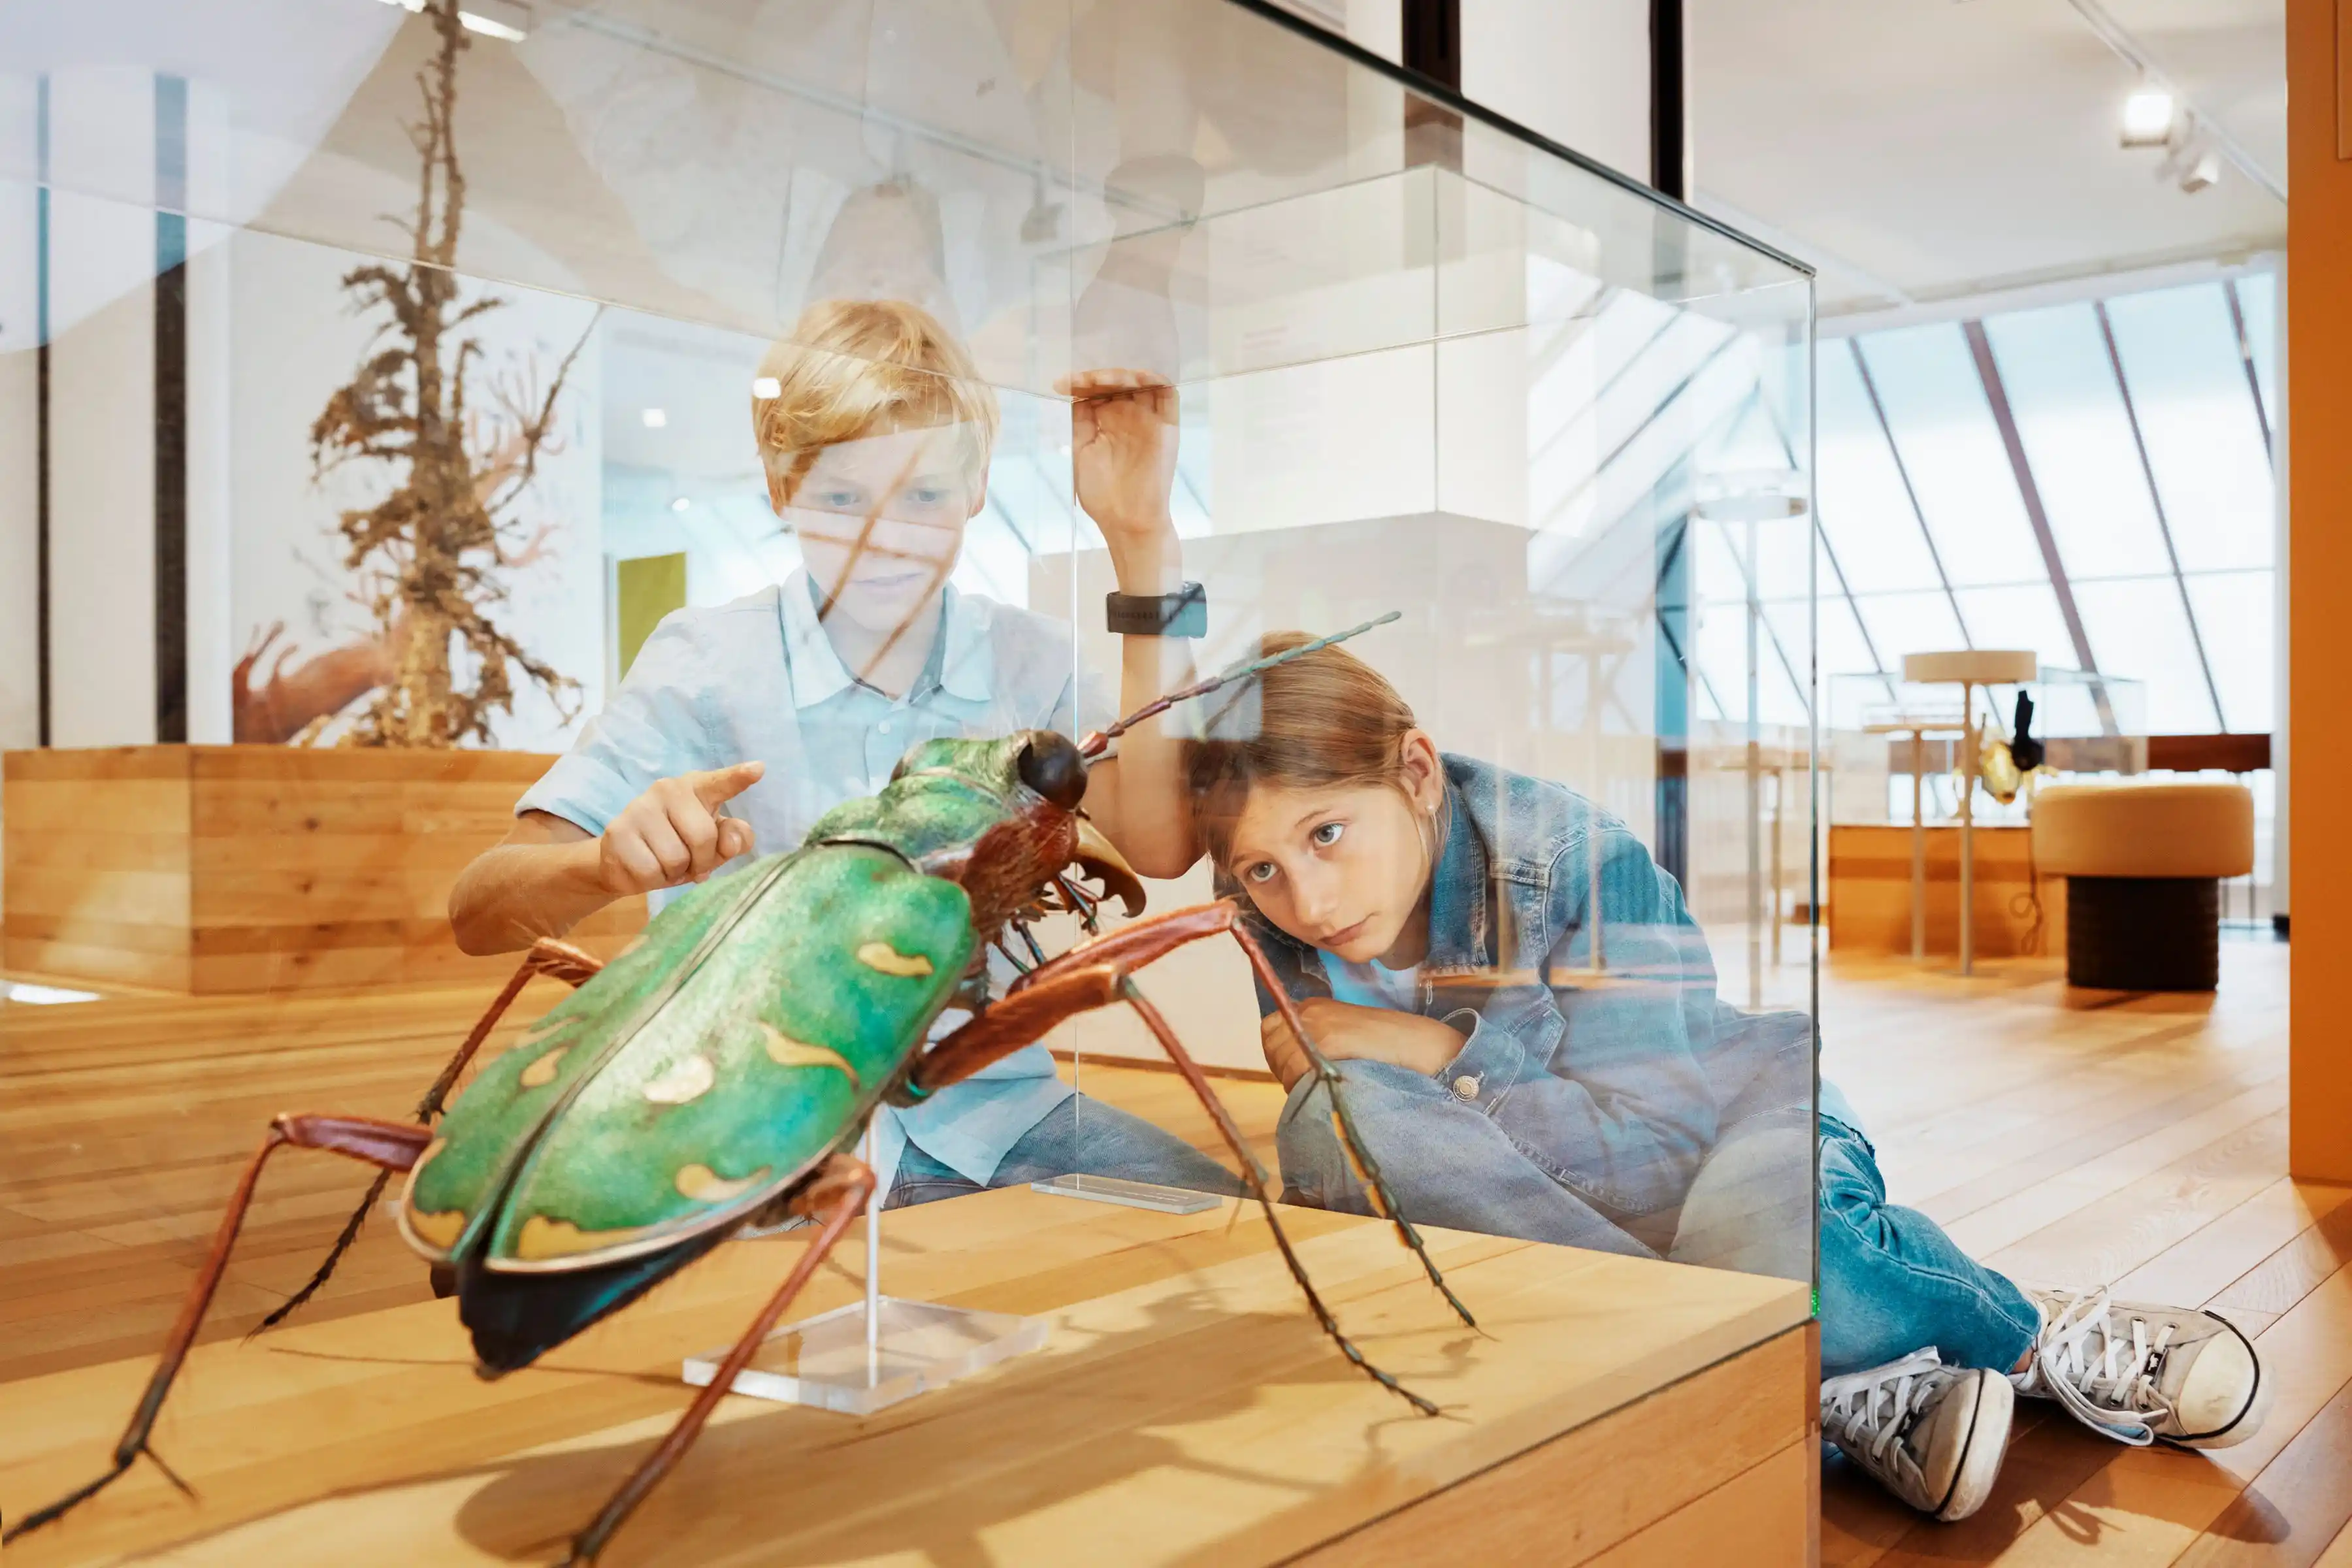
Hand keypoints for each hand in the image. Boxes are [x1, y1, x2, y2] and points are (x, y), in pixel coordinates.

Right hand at [599, 762, 762, 894]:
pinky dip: (652, 880)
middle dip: (701, 860)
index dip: (737, 778)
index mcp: (697, 788)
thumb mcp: (713, 843)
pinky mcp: (618, 832)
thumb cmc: (677, 845)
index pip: (719, 783)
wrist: (624, 859)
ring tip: (664, 862)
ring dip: (674, 872)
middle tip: (689, 861)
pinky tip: (645, 867)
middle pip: (704, 837)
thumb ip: (733, 839)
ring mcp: (640, 808)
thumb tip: (731, 844)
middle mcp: (668, 789)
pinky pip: (650, 871)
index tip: (759, 769)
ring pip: (675, 858)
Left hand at [1058, 369, 1179, 588]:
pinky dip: (1154, 380)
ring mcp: (1149, 420)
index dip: (1082, 382)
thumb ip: (1082, 422)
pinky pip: (1167, 394)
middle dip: (1099, 376)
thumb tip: (1076, 394)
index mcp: (1109, 423)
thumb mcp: (1082, 452)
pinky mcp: (1167, 426)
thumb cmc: (1103, 495)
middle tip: (1082, 379)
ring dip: (1123, 375)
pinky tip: (1134, 377)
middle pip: (1119, 382)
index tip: (1062, 383)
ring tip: (1101, 379)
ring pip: (1141, 383)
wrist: (1127, 521)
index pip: (1099, 391)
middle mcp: (1130, 417)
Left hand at [1259, 998, 1466, 1091]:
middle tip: (1310, 1084)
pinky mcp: (1325, 1044)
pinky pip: (1296, 1072)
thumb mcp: (1349, 1033)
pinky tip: (1329, 1090)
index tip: (1295, 1070)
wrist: (1422, 1047)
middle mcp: (1309, 1012)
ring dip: (1296, 1081)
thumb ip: (1320, 1041)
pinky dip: (1305, 1086)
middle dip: (1284, 1069)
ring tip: (1325, 1088)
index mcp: (1315, 1006)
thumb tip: (1294, 1065)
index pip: (1270, 1028)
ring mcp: (1316, 1027)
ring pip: (1282, 1063)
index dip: (1278, 1052)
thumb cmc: (1392, 1047)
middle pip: (1271, 1047)